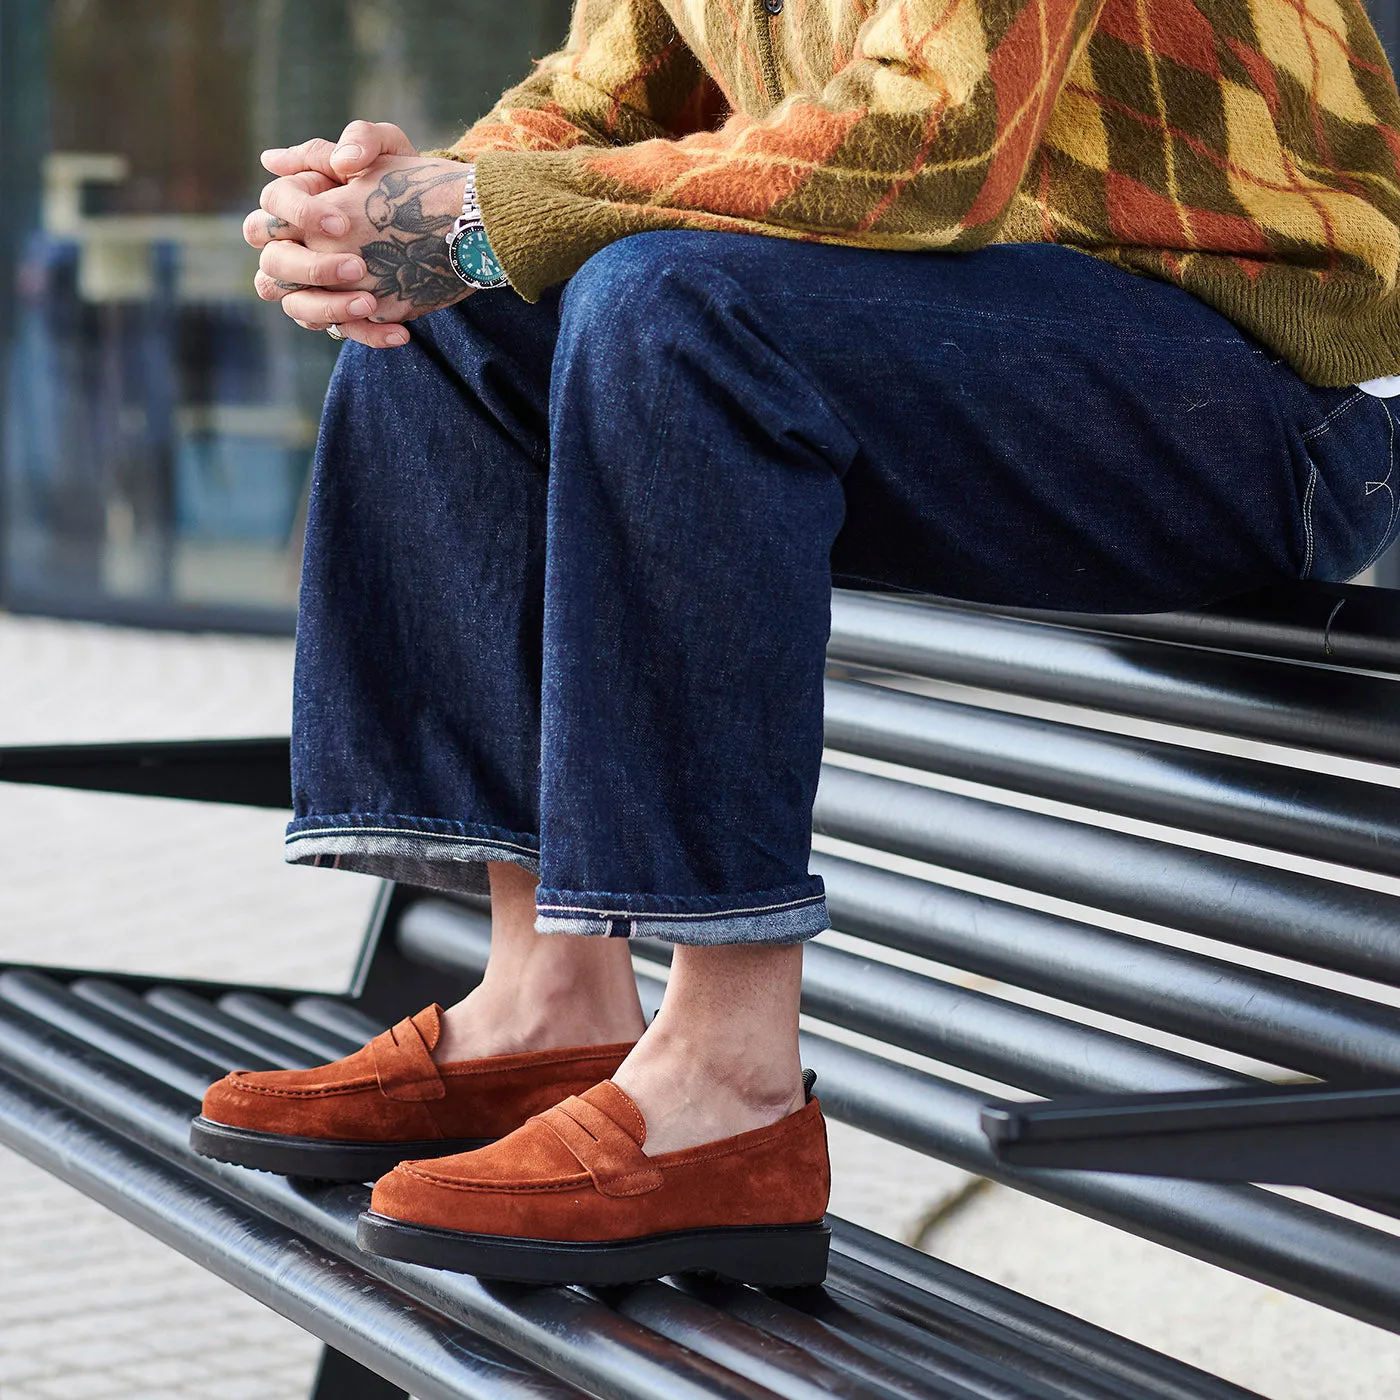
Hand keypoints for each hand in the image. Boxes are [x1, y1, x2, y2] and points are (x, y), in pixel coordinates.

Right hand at [245, 121, 472, 348]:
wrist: (444, 220)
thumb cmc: (404, 178)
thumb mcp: (389, 148)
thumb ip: (359, 140)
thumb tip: (316, 159)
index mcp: (296, 201)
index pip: (272, 205)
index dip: (299, 215)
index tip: (341, 223)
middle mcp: (295, 244)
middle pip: (273, 262)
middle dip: (311, 269)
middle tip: (357, 267)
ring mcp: (315, 283)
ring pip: (295, 305)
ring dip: (329, 308)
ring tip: (371, 303)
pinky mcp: (344, 310)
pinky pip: (343, 330)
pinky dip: (369, 334)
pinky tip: (401, 332)